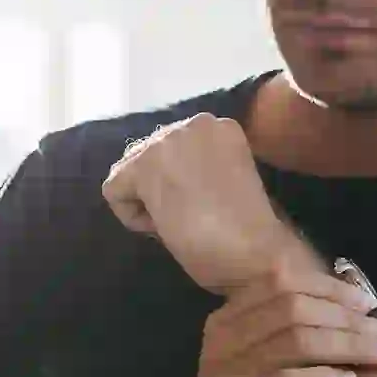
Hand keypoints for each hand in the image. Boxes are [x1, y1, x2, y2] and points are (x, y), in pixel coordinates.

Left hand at [101, 113, 286, 292]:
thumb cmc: (253, 234)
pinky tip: (167, 227)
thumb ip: (198, 169)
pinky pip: (114, 190)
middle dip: (158, 190)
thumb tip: (165, 178)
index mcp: (221, 127)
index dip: (181, 186)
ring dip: (147, 202)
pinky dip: (132, 217)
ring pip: (129, 172)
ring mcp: (169, 138)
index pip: (173, 150)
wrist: (261, 254)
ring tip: (182, 223)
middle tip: (191, 219)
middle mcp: (195, 121)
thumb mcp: (226, 184)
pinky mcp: (146, 164)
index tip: (206, 208)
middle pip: (146, 156)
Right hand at [165, 257, 376, 376]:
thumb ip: (290, 335)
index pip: (279, 282)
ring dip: (347, 344)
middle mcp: (222, 343)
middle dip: (346, 316)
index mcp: (225, 323)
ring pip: (297, 341)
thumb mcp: (264, 368)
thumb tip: (350, 307)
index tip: (366, 302)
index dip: (329, 288)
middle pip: (293, 307)